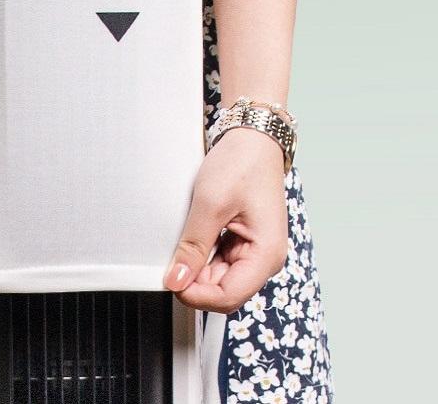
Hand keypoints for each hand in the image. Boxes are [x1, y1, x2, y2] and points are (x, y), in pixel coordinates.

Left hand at [163, 127, 288, 312]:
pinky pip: (220, 261)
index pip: (229, 297)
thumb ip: (193, 246)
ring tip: (183, 241)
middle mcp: (265, 258)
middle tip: (171, 261)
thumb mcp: (210, 204)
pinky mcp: (243, 241)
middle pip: (224, 291)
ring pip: (219, 278)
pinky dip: (202, 255)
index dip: (196, 294)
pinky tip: (192, 239)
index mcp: (266, 254)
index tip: (171, 280)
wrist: (253, 139)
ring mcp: (254, 250)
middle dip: (195, 281)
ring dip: (198, 267)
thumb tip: (177, 280)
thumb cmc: (242, 164)